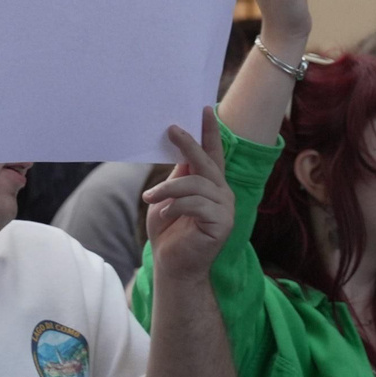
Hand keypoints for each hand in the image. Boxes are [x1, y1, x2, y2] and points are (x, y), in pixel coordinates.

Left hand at [142, 107, 234, 280]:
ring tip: (150, 198)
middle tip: (171, 130)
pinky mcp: (222, 223)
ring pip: (196, 184)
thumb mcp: (167, 198)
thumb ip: (178, 176)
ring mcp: (225, 208)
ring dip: (169, 189)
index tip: (205, 109)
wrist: (171, 266)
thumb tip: (182, 151)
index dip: (210, 132)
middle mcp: (222, 193)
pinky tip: (165, 214)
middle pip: (206, 162)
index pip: (213, 153)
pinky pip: (196, 204)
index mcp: (210, 185)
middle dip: (189, 144)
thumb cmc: (168, 233)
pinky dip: (175, 206)